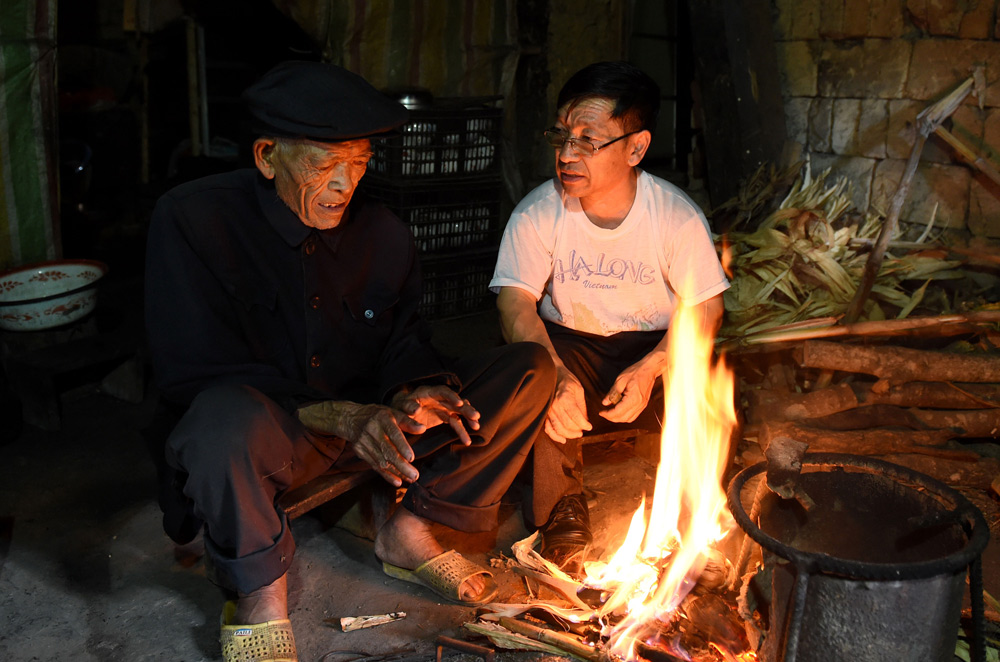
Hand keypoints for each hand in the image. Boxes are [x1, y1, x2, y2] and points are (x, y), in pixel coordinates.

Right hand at [297, 400, 423, 486]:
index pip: (393, 434)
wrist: (350, 418)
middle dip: (401, 465)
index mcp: (382, 418)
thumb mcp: (393, 412)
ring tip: (410, 479)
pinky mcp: (360, 451)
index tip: (411, 458)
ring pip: (381, 461)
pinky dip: (387, 475)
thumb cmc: (378, 415)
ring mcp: (364, 442)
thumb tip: (423, 429)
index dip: (402, 447)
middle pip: (387, 451)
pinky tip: (397, 481)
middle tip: (415, 475)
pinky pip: (375, 466)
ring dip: (397, 472)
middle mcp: (372, 430)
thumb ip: (408, 422)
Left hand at [390, 385, 480, 445]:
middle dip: (466, 409)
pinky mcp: (444, 416)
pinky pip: (455, 422)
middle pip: (455, 401)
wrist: (398, 412)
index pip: (442, 391)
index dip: (452, 397)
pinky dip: (461, 430)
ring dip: (468, 418)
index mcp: (427, 392)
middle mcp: (438, 398)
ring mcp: (442, 407)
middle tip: (475, 416)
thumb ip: (407, 407)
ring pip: (458, 411)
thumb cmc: (398, 408)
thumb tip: (416, 409)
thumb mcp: (399, 407)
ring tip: (476, 426)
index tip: (460, 404)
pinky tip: (467, 440)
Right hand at [545, 367, 590, 442]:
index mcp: (564, 398)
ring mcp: (548, 410)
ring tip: (577, 434)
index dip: (584, 425)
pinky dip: (555, 436)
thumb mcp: (579, 390)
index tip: (590, 427)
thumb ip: (582, 406)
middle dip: (577, 430)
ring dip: (569, 435)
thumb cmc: (567, 381)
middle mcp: (554, 405)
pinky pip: (548, 428)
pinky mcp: (544, 414)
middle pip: (567, 424)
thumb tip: (585, 421)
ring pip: (558, 428)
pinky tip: (563, 439)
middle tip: (584, 431)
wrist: (552, 374)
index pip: (576, 417)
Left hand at [599, 360, 660, 423]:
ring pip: (629, 419)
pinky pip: (634, 415)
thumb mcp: (620, 380)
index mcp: (633, 399)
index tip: (601, 412)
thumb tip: (605, 403)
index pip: (618, 412)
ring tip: (610, 413)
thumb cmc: (636, 372)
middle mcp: (639, 405)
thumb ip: (612, 393)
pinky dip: (625, 416)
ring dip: (618, 418)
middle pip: (623, 418)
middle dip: (611, 418)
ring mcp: (642, 406)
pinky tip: (619, 411)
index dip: (607, 414)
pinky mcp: (643, 405)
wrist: (649, 369)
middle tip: (604, 413)